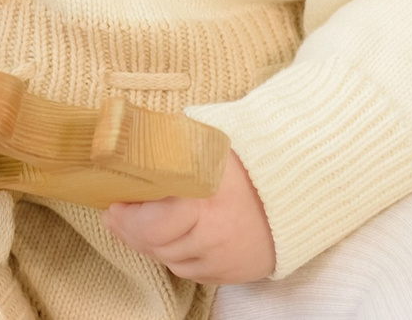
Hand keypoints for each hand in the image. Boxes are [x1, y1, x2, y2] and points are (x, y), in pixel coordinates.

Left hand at [103, 152, 273, 284]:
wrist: (297, 191)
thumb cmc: (251, 162)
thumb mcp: (208, 146)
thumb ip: (171, 146)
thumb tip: (131, 138)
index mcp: (205, 202)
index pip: (152, 225)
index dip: (128, 218)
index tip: (114, 203)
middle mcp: (213, 237)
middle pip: (156, 245)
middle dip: (130, 231)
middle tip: (116, 216)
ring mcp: (222, 259)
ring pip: (169, 261)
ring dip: (150, 244)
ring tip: (138, 225)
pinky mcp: (229, 273)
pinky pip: (189, 272)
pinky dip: (174, 257)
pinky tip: (168, 239)